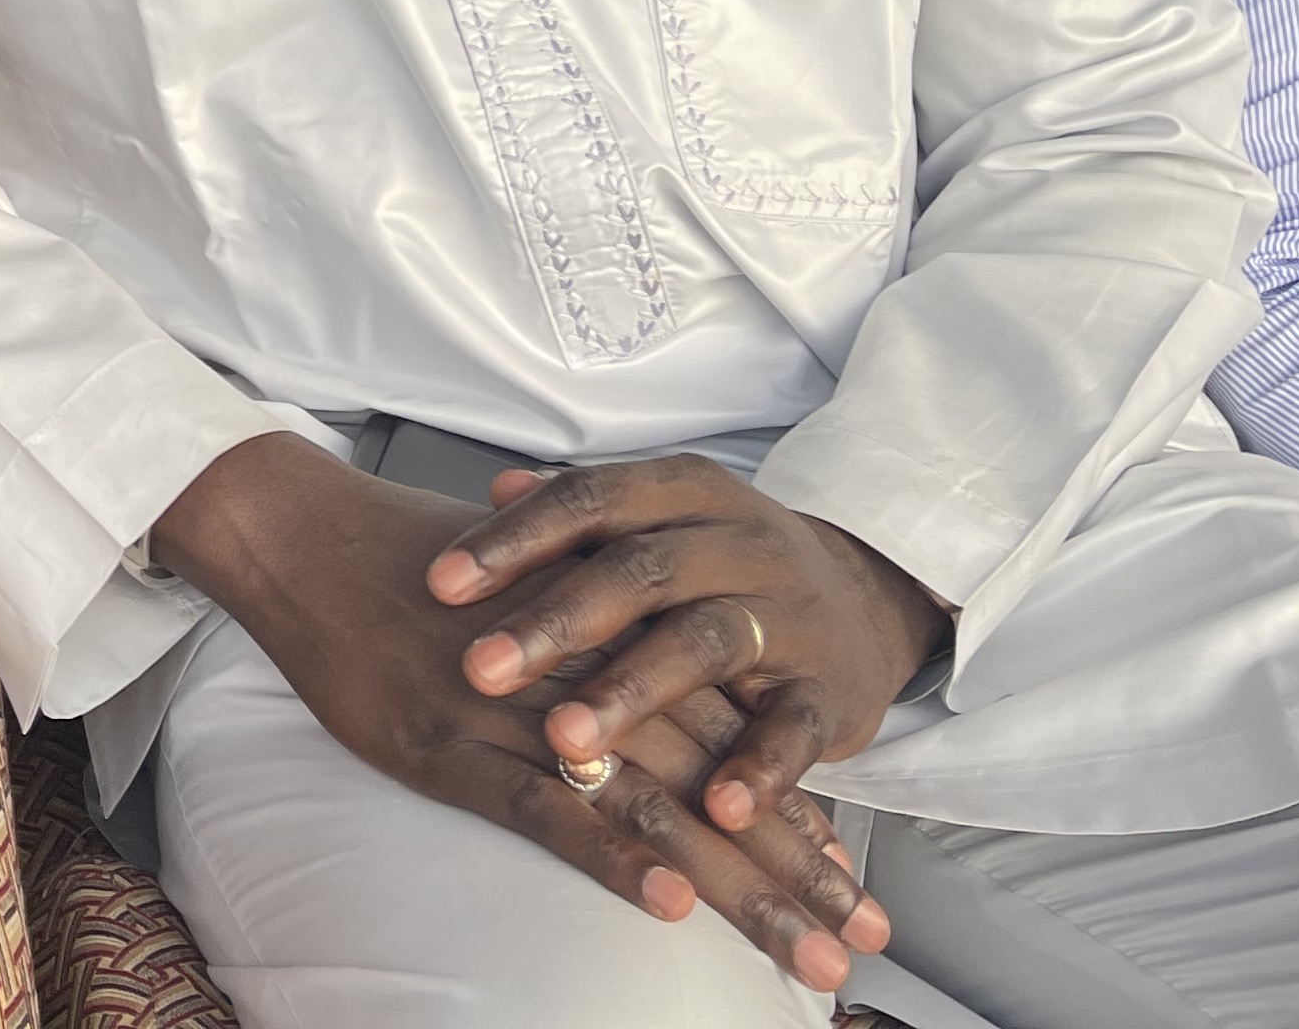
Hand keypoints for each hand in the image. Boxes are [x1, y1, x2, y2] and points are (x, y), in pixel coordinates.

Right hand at [156, 435, 889, 992]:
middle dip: (794, 865)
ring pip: (654, 807)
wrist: (308, 533)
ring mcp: (521, 715)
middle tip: (862, 937)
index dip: (788, 804)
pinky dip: (610, 856)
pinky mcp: (453, 747)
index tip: (850, 875)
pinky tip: (668, 904)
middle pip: (712, 779)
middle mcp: (584, 677)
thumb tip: (641, 695)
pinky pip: (545, 810)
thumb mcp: (519, 586)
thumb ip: (587, 635)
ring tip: (806, 956)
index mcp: (609, 637)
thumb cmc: (410, 563)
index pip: (726, 729)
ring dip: (739, 888)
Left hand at [433, 454, 951, 852]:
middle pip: (637, 572)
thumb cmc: (717, 565)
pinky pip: (795, 728)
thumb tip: (494, 488)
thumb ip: (577, 514)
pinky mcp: (830, 690)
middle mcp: (736, 542)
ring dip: (633, 692)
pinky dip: (759, 769)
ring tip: (567, 742)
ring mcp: (789, 615)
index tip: (438, 584)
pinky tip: (718, 808)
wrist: (860, 600)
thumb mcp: (656, 522)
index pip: (587, 501)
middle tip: (479, 669)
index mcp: (682, 492)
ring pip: (704, 644)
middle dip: (554, 622)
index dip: (512, 540)